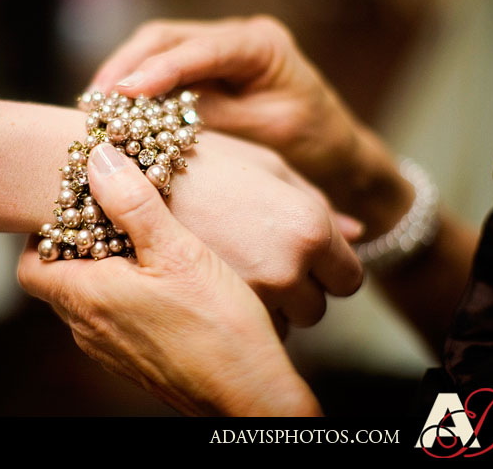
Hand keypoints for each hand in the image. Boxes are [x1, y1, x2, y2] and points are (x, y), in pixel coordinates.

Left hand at [18, 143, 321, 415]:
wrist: (250, 396)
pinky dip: (122, 293)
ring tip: (139, 241)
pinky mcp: (134, 360)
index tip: (74, 206)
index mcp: (86, 298)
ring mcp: (110, 350)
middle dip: (76, 244)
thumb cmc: (219, 327)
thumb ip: (134, 204)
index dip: (43, 231)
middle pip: (58, 278)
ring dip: (102, 268)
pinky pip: (111, 318)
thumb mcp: (178, 253)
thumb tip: (98, 159)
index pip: (31, 262)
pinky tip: (161, 280)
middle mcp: (88, 329)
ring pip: (86, 299)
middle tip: (109, 213)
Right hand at [88, 16, 414, 235]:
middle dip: (126, 67)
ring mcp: (219, 50)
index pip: (200, 48)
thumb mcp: (266, 134)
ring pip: (157, 50)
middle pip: (167, 37)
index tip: (124, 93)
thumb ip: (214, 117)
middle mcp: (237, 36)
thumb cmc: (313, 144)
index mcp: (262, 45)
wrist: (335, 153)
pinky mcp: (206, 70)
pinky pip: (163, 71)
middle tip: (93, 101)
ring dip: (123, 75)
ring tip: (93, 105)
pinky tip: (114, 110)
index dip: (159, 70)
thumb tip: (152, 114)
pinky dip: (137, 89)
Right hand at [165, 130, 362, 327]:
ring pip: (279, 327)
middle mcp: (287, 269)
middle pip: (314, 309)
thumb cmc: (203, 161)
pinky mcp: (211, 313)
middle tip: (260, 261)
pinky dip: (232, 314)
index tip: (305, 260)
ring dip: (265, 307)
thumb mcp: (267, 166)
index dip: (328, 271)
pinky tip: (212, 284)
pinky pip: (240, 330)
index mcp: (309, 227)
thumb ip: (316, 201)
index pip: (349, 278)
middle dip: (296, 291)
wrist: (133, 174)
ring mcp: (248, 296)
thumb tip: (359, 232)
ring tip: (231, 270)